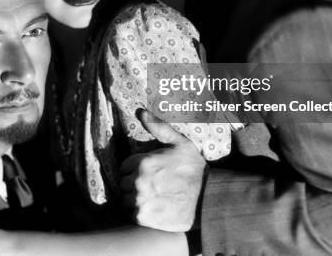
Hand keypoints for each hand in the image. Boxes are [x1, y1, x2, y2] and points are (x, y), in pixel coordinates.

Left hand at [119, 110, 206, 231]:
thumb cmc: (195, 171)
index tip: (144, 173)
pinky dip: (138, 213)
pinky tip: (152, 209)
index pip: (124, 166)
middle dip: (133, 183)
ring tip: (150, 198)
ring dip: (133, 199)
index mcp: (144, 162)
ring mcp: (140, 201)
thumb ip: (159, 128)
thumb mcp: (181, 144)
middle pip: (123, 183)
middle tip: (150, 186)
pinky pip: (130, 214)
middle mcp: (139, 181)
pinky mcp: (144, 218)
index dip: (133, 169)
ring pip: (124, 199)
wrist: (209, 200)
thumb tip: (141, 112)